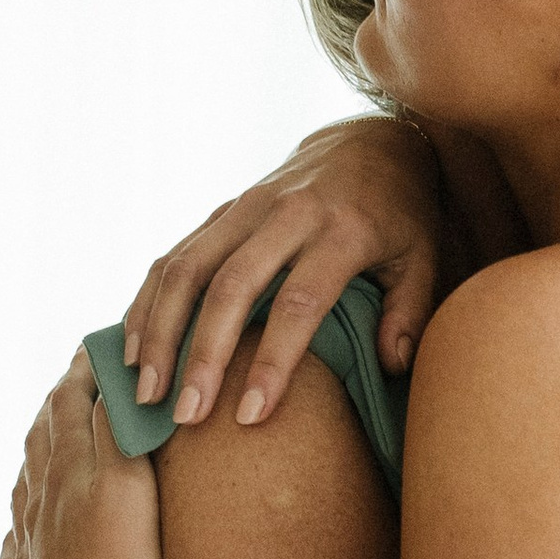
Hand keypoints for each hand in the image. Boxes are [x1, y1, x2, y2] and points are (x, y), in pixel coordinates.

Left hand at [0, 352, 164, 558]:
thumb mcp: (125, 489)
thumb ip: (116, 432)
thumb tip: (108, 379)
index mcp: (60, 473)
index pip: (66, 403)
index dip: (83, 371)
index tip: (97, 344)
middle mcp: (34, 507)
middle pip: (41, 442)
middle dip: (60, 407)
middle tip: (78, 384)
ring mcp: (27, 553)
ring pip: (25, 494)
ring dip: (41, 463)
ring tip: (54, 452)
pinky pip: (17, 555)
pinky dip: (23, 534)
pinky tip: (25, 540)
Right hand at [119, 116, 449, 427]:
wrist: (368, 143)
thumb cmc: (400, 216)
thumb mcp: (424, 258)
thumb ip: (410, 312)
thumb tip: (392, 366)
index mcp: (342, 230)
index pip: (300, 302)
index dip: (274, 361)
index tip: (251, 415)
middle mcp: (286, 214)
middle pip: (231, 286)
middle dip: (202, 354)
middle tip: (185, 415)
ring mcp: (246, 208)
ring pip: (188, 267)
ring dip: (161, 331)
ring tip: (146, 392)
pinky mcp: (220, 210)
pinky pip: (173, 256)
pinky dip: (149, 303)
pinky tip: (134, 350)